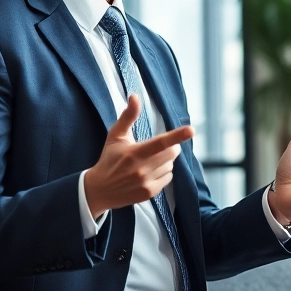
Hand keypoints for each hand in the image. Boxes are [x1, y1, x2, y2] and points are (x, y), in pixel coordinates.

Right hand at [84, 95, 194, 215]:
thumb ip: (128, 116)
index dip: (177, 135)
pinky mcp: (149, 193)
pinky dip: (163, 173)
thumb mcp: (116, 136)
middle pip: (172, 153)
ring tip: (149, 162)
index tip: (191, 130)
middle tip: (158, 147)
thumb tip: (135, 96)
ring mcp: (146, 183)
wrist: (99, 189)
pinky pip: (168, 178)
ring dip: (165, 161)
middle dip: (170, 147)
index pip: (160, 143)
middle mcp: (141, 169)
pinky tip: (149, 173)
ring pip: (170, 166)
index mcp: (134, 153)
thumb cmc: (109, 159)